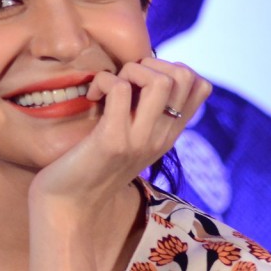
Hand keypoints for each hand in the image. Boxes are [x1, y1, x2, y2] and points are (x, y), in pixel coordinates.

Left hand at [29, 56, 210, 226]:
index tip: (142, 80)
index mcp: (168, 135)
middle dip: (152, 64)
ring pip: (160, 81)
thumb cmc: (92, 165)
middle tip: (125, 80)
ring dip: (130, 71)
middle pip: (184, 77)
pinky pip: (120, 89)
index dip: (172, 68)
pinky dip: (103, 81)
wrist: (69, 206)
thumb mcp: (130, 139)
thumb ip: (146, 114)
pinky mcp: (112, 140)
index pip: (201, 87)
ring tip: (110, 86)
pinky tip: (92, 97)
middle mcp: (161, 138)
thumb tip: (146, 72)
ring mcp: (140, 140)